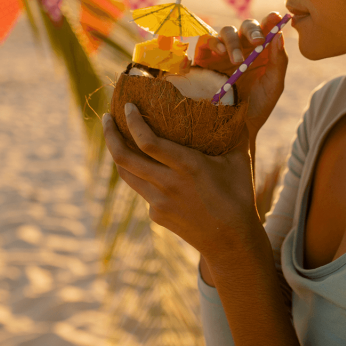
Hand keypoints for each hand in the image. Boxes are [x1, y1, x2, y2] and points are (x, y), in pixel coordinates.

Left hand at [101, 103, 263, 262]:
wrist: (232, 243)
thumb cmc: (239, 197)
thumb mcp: (239, 160)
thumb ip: (234, 131)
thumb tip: (236, 102)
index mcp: (187, 166)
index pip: (148, 142)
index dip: (133, 122)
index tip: (127, 106)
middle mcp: (168, 184)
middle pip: (124, 158)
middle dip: (110, 134)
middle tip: (106, 117)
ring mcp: (158, 203)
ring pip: (126, 174)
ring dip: (116, 153)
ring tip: (114, 136)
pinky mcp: (156, 215)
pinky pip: (142, 189)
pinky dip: (140, 173)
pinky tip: (146, 164)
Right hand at [193, 12, 288, 138]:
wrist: (235, 128)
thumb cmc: (258, 107)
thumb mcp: (274, 86)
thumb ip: (279, 62)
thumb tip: (279, 36)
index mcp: (262, 51)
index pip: (266, 28)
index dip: (270, 20)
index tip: (276, 18)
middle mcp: (243, 47)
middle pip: (245, 26)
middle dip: (252, 30)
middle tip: (258, 42)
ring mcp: (222, 52)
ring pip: (225, 32)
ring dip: (232, 42)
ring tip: (237, 61)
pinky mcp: (204, 60)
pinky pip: (204, 43)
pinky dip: (210, 44)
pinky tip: (218, 54)